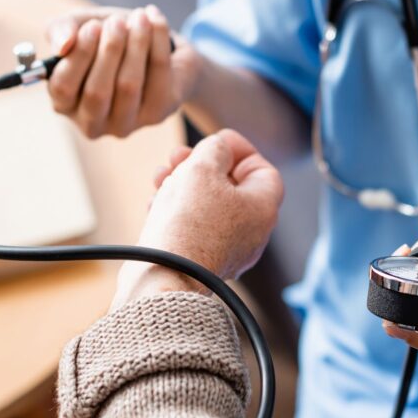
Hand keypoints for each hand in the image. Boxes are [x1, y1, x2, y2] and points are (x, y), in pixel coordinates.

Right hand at [45, 5, 200, 138]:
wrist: (158, 48)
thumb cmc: (107, 40)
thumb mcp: (80, 27)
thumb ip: (61, 29)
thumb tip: (62, 44)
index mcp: (65, 104)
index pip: (63, 88)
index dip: (79, 55)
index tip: (93, 26)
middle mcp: (92, 122)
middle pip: (97, 92)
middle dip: (109, 49)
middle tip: (117, 21)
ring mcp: (126, 123)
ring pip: (128, 85)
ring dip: (135, 43)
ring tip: (139, 16)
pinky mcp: (158, 113)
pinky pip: (158, 75)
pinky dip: (158, 41)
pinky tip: (155, 19)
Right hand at [112, 129, 283, 307]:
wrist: (164, 276)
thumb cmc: (187, 222)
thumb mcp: (202, 168)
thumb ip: (215, 148)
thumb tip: (219, 149)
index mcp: (263, 209)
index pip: (262, 170)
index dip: (239, 150)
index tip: (215, 141)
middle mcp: (253, 234)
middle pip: (232, 187)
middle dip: (202, 165)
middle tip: (177, 157)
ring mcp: (229, 251)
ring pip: (209, 207)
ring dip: (184, 185)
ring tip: (160, 177)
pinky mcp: (203, 262)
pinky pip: (196, 228)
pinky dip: (177, 211)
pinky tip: (154, 204)